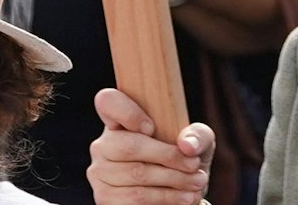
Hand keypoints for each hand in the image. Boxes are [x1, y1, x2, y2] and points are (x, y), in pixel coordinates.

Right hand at [88, 88, 213, 204]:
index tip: (152, 127)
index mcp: (119, 121)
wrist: (177, 196)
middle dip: (168, 156)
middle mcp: (103, 145)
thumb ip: (197, 135)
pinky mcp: (104, 197)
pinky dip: (165, 198)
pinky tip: (184, 197)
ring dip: (173, 180)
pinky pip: (134, 198)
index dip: (128, 113)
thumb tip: (187, 145)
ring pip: (136, 174)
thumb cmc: (182, 160)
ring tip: (197, 182)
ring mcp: (100, 172)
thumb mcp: (196, 142)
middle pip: (129, 145)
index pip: (108, 101)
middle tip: (194, 165)